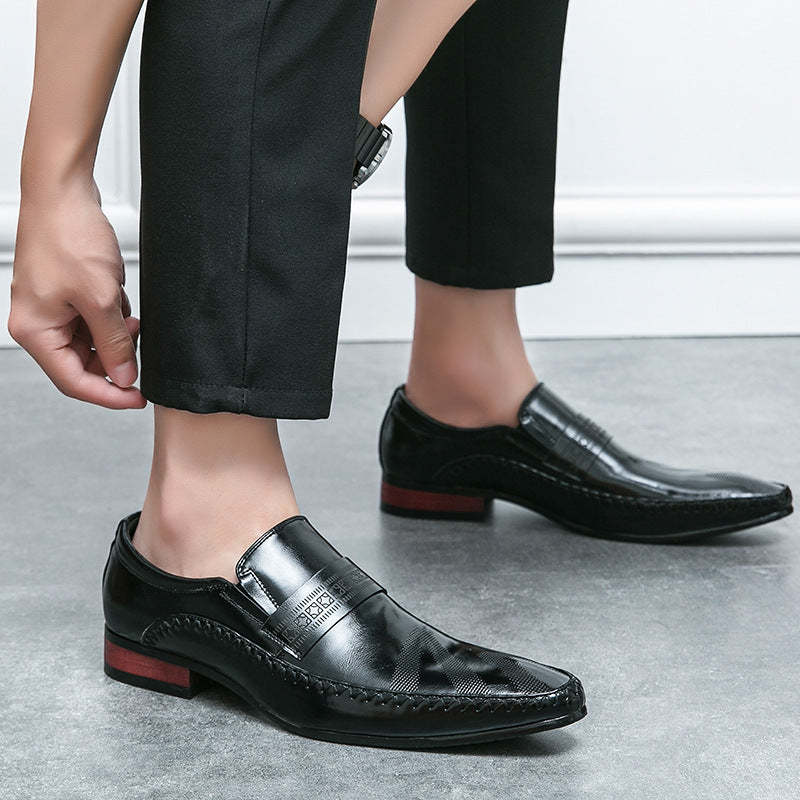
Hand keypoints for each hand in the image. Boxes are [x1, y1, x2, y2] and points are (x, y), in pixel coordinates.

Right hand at [8, 179, 145, 409]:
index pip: (73, 382)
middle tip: (140, 351)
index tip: (138, 398)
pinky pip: (93, 321)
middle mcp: (38, 323)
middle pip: (82, 365)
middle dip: (115, 359)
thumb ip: (115, 343)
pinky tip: (119, 298)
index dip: (109, 395)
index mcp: (35, 331)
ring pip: (92, 343)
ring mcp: (51, 309)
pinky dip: (112, 317)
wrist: (64, 192)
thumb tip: (124, 377)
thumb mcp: (101, 298)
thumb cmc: (69, 235)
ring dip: (116, 336)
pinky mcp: (66, 295)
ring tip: (129, 316)